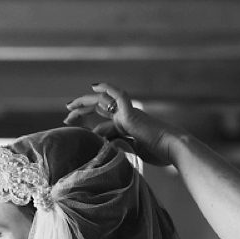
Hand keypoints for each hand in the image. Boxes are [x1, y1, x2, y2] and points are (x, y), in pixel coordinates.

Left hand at [64, 83, 185, 166]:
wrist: (173, 148)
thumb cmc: (159, 152)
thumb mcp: (133, 150)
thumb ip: (120, 145)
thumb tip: (103, 144)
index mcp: (127, 127)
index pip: (104, 122)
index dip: (89, 125)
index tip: (75, 130)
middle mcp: (127, 116)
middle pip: (100, 108)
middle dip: (82, 110)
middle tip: (66, 116)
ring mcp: (128, 112)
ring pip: (103, 102)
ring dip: (85, 102)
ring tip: (69, 107)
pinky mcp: (131, 111)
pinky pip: (118, 95)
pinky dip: (107, 87)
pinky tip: (94, 86)